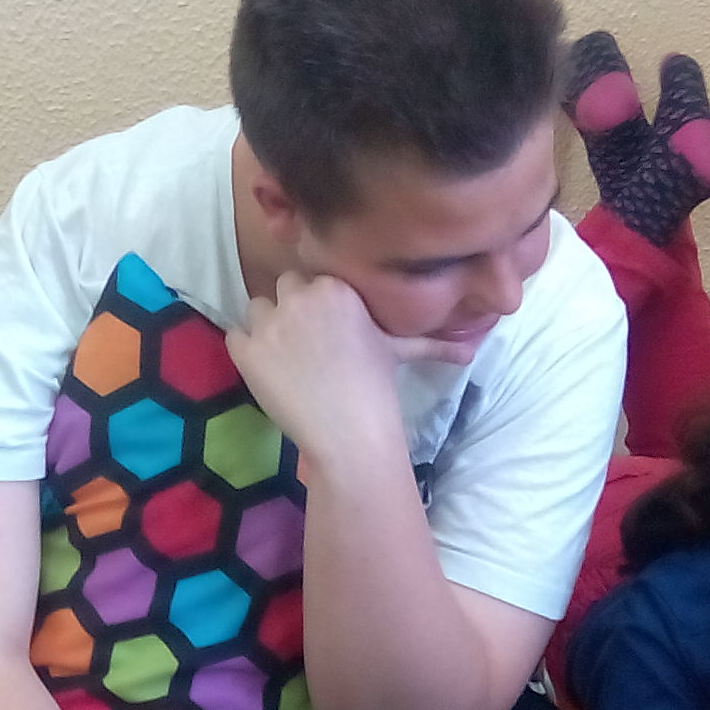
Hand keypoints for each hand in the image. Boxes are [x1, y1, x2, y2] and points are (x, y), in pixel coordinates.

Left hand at [221, 272, 435, 472]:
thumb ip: (432, 341)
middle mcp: (303, 296)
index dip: (319, 300)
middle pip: (286, 285)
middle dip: (294, 307)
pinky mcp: (247, 350)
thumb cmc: (377, 389)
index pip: (317, 276)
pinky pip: (235, 334)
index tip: (327, 325)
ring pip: (258, 306)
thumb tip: (474, 350)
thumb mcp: (400, 352)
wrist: (348, 433)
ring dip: (268, 325)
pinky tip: (268, 369)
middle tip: (309, 342)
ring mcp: (271, 322)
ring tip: (287, 356)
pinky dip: (246, 349)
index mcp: (339, 287)